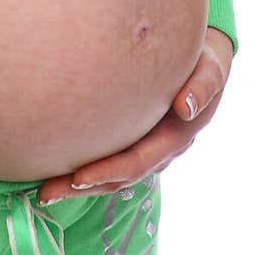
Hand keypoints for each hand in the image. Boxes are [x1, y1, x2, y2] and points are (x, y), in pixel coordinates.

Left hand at [36, 27, 233, 206]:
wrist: (202, 64)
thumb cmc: (202, 62)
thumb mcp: (210, 71)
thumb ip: (203, 86)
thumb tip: (184, 106)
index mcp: (175, 138)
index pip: (137, 161)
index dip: (108, 171)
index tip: (77, 177)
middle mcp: (159, 152)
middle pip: (118, 177)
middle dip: (83, 187)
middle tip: (46, 193)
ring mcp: (146, 150)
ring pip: (111, 176)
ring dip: (78, 186)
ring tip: (44, 192)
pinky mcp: (134, 141)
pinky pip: (109, 161)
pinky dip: (84, 170)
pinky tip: (57, 171)